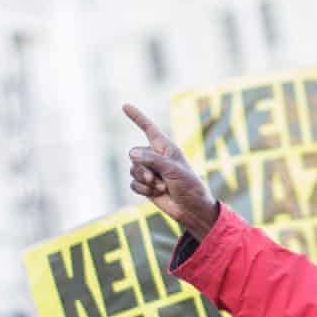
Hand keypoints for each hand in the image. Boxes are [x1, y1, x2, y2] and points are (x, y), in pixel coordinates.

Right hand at [124, 103, 218, 239]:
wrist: (191, 210)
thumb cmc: (189, 186)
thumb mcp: (174, 170)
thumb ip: (153, 159)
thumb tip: (132, 153)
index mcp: (166, 148)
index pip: (149, 128)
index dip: (137, 117)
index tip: (125, 106)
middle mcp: (155, 157)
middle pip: (134, 154)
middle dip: (144, 168)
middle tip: (159, 179)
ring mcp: (149, 171)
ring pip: (133, 170)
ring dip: (146, 181)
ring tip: (161, 187)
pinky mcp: (145, 186)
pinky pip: (133, 184)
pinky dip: (143, 190)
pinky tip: (156, 194)